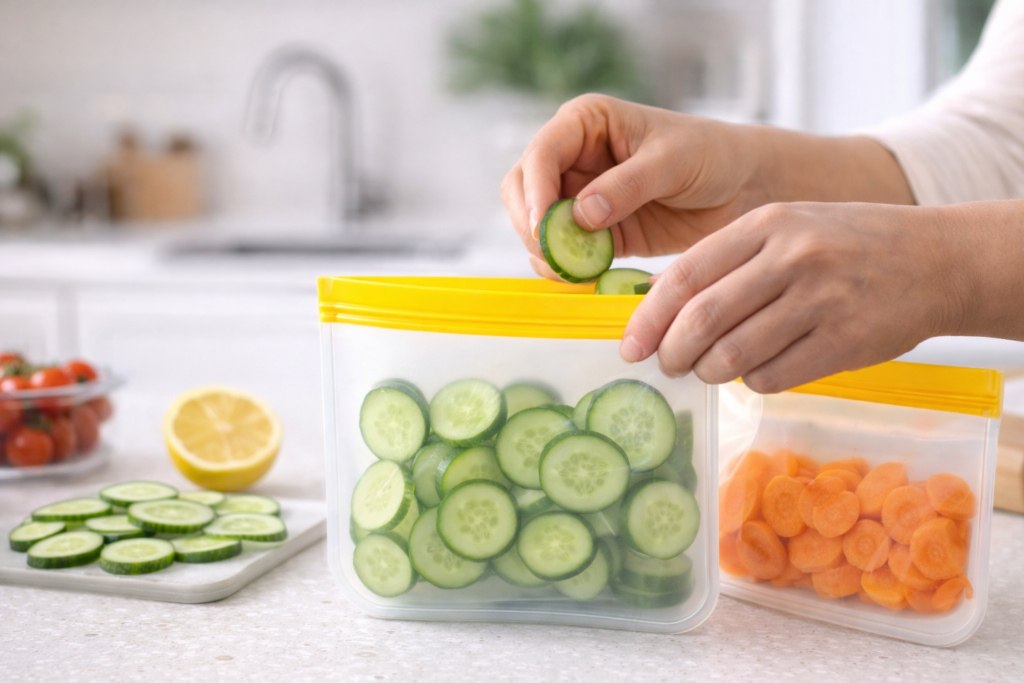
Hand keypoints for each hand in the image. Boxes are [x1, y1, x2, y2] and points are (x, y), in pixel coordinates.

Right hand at [500, 94, 770, 278]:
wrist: (743, 188)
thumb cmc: (712, 155)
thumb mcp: (673, 162)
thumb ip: (627, 185)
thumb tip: (580, 214)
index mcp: (586, 122)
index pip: (542, 154)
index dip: (535, 191)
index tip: (544, 225)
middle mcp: (574, 156)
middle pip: (523, 190)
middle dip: (531, 224)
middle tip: (554, 255)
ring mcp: (580, 195)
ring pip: (536, 224)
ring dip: (544, 249)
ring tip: (571, 270)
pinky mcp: (594, 231)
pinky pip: (563, 251)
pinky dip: (564, 267)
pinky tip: (582, 277)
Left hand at [621, 202, 965, 392]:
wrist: (939, 259)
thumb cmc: (846, 246)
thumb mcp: (788, 228)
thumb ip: (729, 261)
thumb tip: (660, 309)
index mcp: (768, 222)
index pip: (686, 275)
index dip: (649, 317)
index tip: (630, 345)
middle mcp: (792, 256)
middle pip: (703, 319)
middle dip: (671, 352)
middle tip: (666, 366)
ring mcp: (821, 299)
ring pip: (733, 354)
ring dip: (709, 372)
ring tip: (708, 370)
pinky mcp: (845, 341)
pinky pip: (772, 376)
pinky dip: (751, 382)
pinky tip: (756, 372)